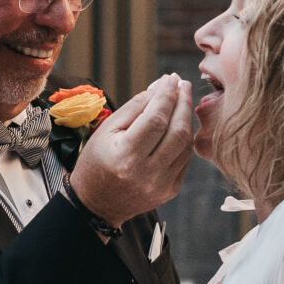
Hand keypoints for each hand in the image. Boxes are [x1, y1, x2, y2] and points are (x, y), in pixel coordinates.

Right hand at [66, 75, 194, 226]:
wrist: (96, 205)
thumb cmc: (96, 163)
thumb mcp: (105, 131)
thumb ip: (134, 108)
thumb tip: (160, 88)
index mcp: (125, 156)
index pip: (156, 119)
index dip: (166, 96)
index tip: (171, 78)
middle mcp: (146, 173)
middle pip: (177, 131)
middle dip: (183, 103)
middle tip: (183, 84)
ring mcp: (161, 185)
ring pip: (185, 145)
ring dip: (187, 118)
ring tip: (182, 100)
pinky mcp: (170, 190)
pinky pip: (185, 158)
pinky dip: (184, 138)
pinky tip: (178, 124)